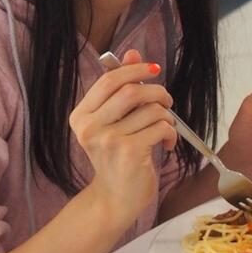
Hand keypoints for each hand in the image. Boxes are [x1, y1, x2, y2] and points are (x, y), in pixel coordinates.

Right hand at [69, 49, 176, 224]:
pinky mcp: (129, 152)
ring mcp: (109, 140)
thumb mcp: (113, 122)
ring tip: (165, 128)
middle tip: (166, 102)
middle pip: (131, 91)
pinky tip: (167, 143)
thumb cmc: (116, 158)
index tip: (154, 70)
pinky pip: (160, 127)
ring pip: (151, 110)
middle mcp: (90, 127)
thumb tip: (133, 53)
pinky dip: (171, 132)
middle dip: (157, 92)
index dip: (134, 70)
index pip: (108, 80)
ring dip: (166, 116)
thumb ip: (121, 89)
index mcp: (81, 116)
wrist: (115, 199)